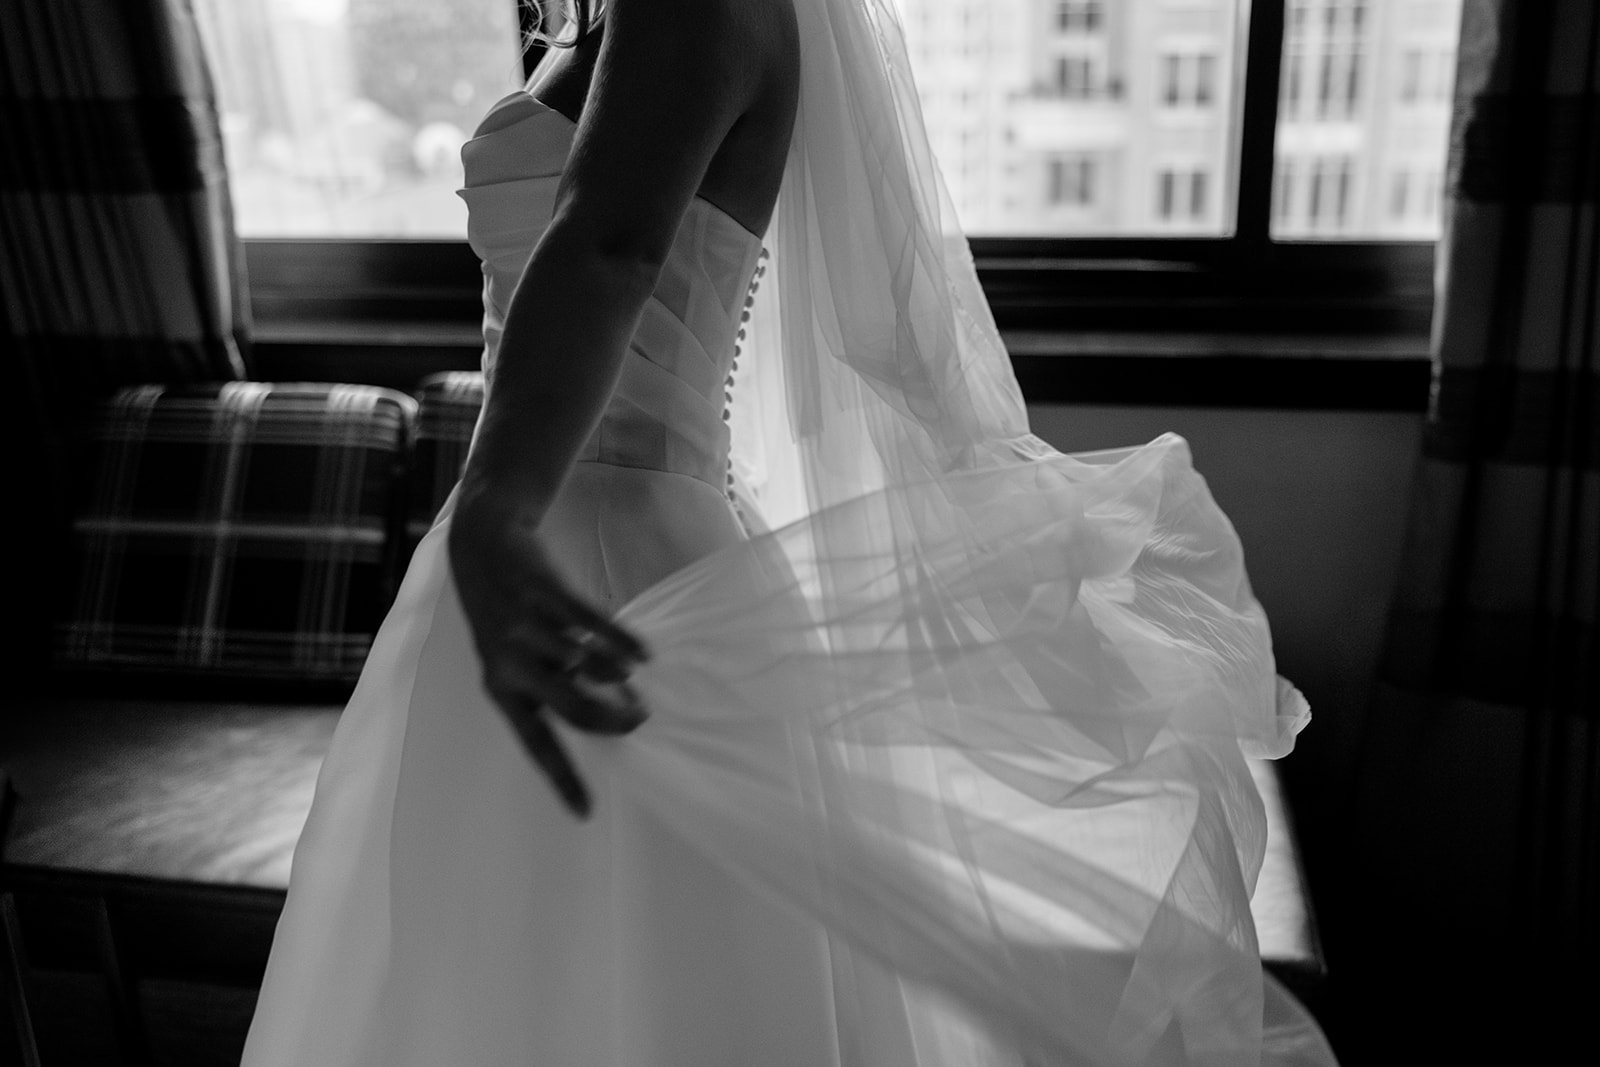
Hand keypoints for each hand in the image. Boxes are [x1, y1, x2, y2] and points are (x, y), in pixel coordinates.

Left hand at [448, 487, 649, 817]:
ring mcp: (531, 628)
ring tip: (632, 680)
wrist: (482, 550)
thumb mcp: (507, 660)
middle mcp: (513, 664)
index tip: (585, 813)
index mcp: (502, 689)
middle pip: (573, 709)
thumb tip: (599, 716)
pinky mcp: (550, 595)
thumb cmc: (503, 617)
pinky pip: (596, 625)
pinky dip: (624, 643)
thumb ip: (544, 688)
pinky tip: (642, 655)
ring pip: (587, 667)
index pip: (536, 745)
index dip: (562, 780)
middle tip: (637, 718)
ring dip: (617, 677)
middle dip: (612, 721)